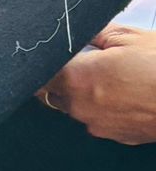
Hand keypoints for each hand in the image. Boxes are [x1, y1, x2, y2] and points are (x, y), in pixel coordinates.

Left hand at [43, 26, 155, 144]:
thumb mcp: (130, 37)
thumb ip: (95, 34)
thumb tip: (80, 34)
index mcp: (77, 79)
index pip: (40, 74)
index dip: (44, 62)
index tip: (54, 53)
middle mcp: (80, 107)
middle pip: (54, 93)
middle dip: (64, 77)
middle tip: (87, 60)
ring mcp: (96, 125)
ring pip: (76, 107)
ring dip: (84, 93)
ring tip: (113, 76)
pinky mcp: (115, 136)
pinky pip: (97, 118)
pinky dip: (103, 107)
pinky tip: (125, 93)